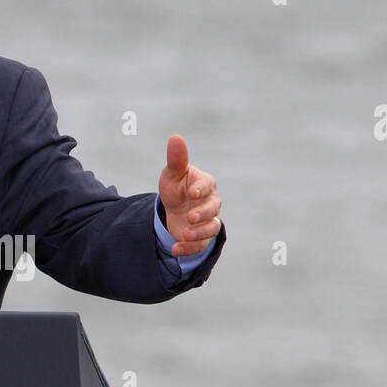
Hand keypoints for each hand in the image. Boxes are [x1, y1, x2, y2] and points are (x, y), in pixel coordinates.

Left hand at [158, 134, 221, 255]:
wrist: (173, 208)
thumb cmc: (176, 186)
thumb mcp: (172, 174)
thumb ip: (176, 159)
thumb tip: (175, 138)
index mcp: (205, 184)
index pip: (208, 185)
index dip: (201, 189)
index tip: (191, 193)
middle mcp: (211, 202)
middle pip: (213, 208)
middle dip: (202, 214)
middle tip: (189, 217)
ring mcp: (208, 221)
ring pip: (211, 228)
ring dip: (198, 233)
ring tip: (183, 235)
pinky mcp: (202, 237)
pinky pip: (200, 245)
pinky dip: (188, 248)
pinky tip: (174, 249)